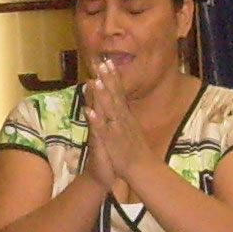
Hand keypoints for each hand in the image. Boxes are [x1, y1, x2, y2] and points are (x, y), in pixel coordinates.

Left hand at [82, 59, 157, 197]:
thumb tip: (120, 102)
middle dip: (108, 79)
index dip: (114, 77)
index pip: (120, 92)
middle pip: (115, 96)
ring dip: (103, 95)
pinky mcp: (113, 142)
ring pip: (109, 110)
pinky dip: (96, 121)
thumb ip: (125, 114)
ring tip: (95, 80)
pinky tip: (89, 111)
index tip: (108, 61)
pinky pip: (103, 130)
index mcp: (126, 116)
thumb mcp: (131, 128)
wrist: (144, 169)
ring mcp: (118, 130)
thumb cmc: (135, 149)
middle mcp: (123, 119)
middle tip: (102, 62)